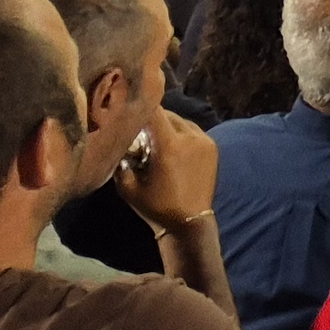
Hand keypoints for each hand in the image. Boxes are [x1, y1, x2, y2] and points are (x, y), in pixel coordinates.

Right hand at [118, 106, 217, 228]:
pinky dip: (181, 133)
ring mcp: (204, 141)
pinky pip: (193, 131)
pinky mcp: (212, 147)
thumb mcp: (129, 188)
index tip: (129, 107)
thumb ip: (121, 163)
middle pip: (169, 116)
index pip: (155, 113)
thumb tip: (117, 144)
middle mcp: (190, 138)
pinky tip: (171, 145)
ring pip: (182, 121)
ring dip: (168, 126)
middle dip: (153, 120)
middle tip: (139, 130)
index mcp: (169, 146)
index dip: (141, 107)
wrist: (189, 222)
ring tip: (155, 139)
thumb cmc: (156, 207)